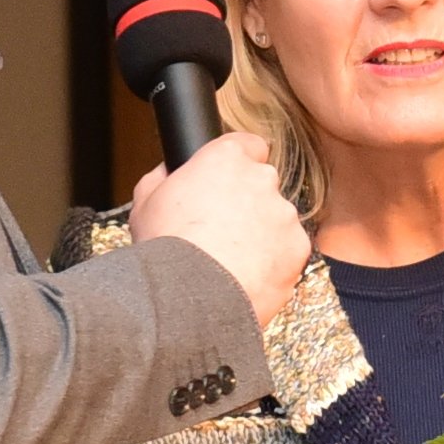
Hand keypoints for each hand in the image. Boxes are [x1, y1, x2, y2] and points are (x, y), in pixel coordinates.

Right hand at [128, 135, 309, 328]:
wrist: (187, 299)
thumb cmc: (164, 249)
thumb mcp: (145, 202)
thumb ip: (163, 177)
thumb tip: (169, 173)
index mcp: (226, 158)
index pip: (249, 144)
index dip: (239, 164)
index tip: (230, 183)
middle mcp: (261, 179)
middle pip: (263, 184)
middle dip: (248, 204)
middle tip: (222, 232)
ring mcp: (284, 214)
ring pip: (278, 220)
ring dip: (262, 236)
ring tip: (231, 262)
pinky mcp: (298, 247)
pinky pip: (288, 252)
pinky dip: (274, 263)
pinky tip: (246, 277)